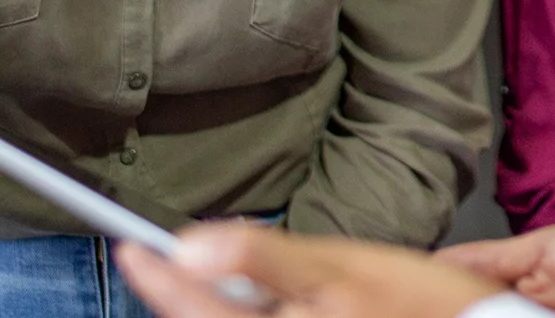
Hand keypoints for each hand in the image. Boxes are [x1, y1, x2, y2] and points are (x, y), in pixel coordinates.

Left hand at [116, 221, 504, 317]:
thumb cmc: (424, 305)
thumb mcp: (342, 264)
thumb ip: (263, 255)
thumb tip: (190, 245)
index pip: (192, 304)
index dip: (154, 276)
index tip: (130, 248)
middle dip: (181, 295)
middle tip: (156, 260)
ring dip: (212, 307)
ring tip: (209, 279)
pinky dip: (248, 314)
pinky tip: (257, 300)